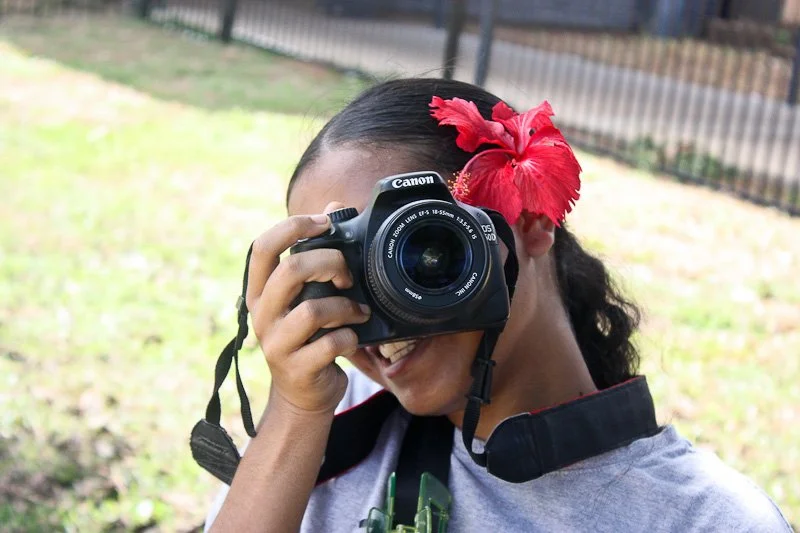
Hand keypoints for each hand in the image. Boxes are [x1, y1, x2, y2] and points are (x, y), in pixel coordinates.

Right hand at [246, 203, 369, 414]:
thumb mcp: (307, 295)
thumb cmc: (308, 336)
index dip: (292, 227)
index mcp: (260, 291)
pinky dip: (349, 338)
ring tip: (358, 312)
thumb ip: (317, 255)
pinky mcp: (296, 368)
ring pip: (313, 310)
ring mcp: (276, 344)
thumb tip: (335, 207)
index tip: (324, 223)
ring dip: (345, 307)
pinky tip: (352, 339)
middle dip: (329, 264)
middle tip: (346, 276)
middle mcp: (262, 315)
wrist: (303, 395)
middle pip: (290, 271)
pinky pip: (330, 344)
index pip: (263, 247)